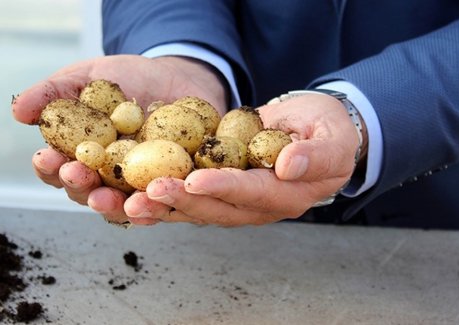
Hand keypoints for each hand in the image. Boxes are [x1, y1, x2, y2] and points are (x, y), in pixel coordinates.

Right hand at [12, 54, 228, 222]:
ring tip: (105, 198)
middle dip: (78, 186)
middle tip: (75, 174)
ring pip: (124, 207)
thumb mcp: (87, 76)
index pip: (58, 170)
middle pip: (88, 193)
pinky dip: (156, 205)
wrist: (177, 74)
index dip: (48, 167)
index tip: (44, 157)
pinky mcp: (173, 187)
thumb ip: (53, 93)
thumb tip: (17, 111)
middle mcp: (108, 178)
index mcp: (81, 157)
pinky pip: (165, 203)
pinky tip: (150, 200)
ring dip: (112, 205)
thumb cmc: (126, 78)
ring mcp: (140, 186)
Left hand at [124, 93, 365, 225]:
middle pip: (214, 209)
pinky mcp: (215, 192)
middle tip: (146, 193)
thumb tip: (289, 166)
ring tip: (125, 202)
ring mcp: (233, 203)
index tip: (194, 180)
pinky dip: (156, 200)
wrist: (313, 130)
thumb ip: (317, 154)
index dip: (223, 187)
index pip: (250, 193)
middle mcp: (255, 208)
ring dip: (158, 208)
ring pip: (192, 211)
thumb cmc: (326, 130)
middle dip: (178, 202)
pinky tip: (126, 196)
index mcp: (286, 196)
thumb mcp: (333, 137)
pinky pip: (184, 199)